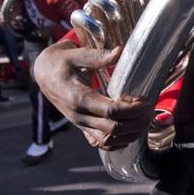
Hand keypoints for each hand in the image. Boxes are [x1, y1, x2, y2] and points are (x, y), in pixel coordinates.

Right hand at [34, 40, 154, 148]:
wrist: (43, 73)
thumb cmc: (60, 62)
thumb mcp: (75, 54)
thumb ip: (98, 56)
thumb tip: (120, 51)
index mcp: (79, 98)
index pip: (111, 111)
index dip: (132, 109)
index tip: (145, 101)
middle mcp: (79, 115)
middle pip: (114, 129)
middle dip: (136, 122)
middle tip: (150, 110)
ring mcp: (80, 124)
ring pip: (109, 141)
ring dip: (130, 134)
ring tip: (144, 121)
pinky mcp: (83, 127)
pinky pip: (101, 143)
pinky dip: (118, 143)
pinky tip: (131, 133)